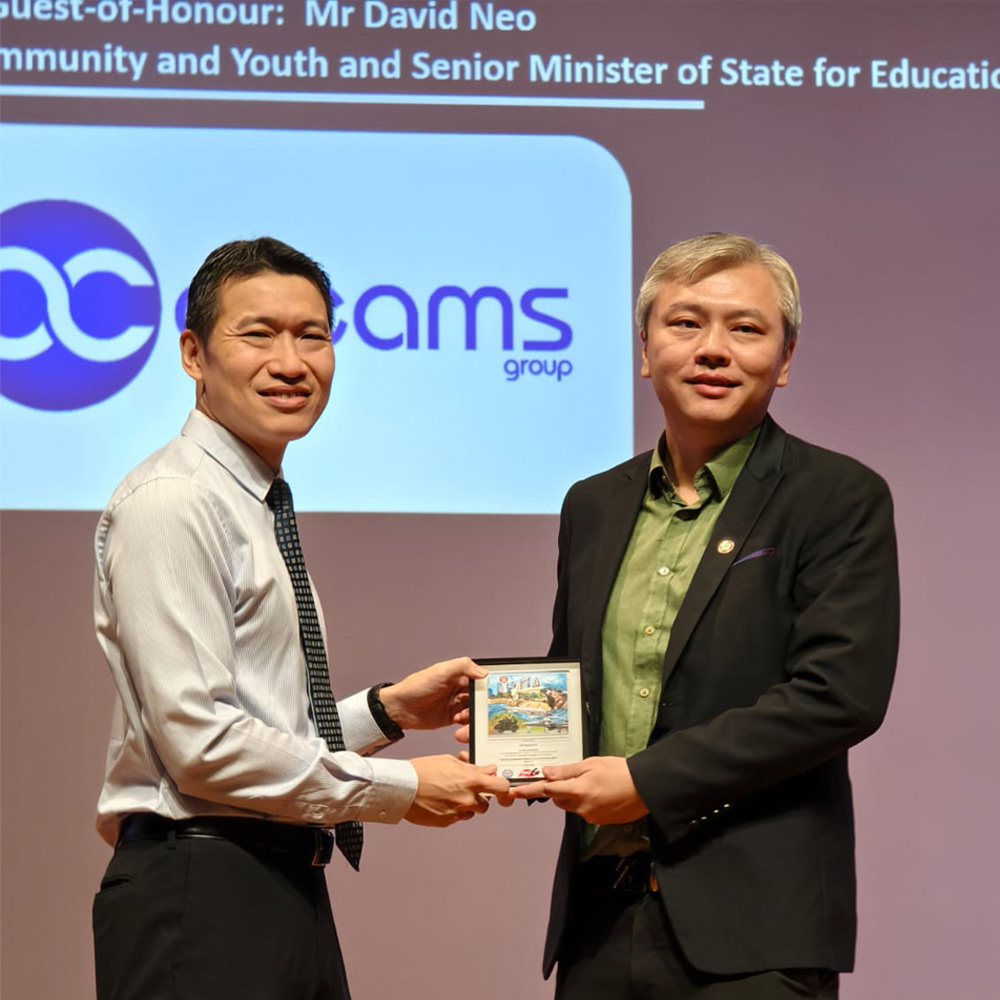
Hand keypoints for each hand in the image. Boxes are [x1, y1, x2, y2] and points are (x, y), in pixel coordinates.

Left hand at [378, 657, 485, 730]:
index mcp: (458, 675)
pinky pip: (465, 721)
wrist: (399, 709)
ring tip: (463, 716)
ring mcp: (455, 703)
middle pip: (480, 696)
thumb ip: (463, 666)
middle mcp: (459, 688)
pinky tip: (458, 722)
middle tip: (483, 709)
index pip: (480, 679)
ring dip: (473, 715)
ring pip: (474, 710)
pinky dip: (466, 723)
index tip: (496, 693)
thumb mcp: (440, 671)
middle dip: (483, 704)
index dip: (488, 685)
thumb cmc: (416, 686)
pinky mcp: (451, 718)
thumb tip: (483, 672)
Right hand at [404, 755, 510, 826]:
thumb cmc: (423, 770)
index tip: (500, 788)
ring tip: (450, 794)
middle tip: (467, 789)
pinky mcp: (446, 822)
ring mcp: (457, 812)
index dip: (503, 788)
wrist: (401, 787)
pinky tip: (440, 801)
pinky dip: (453, 811)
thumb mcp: (449, 761)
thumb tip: (490, 769)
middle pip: (486, 805)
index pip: (501, 787)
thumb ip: (472, 767)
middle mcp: (467, 798)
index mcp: (470, 780)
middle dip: (480, 798)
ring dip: (467, 806)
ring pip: (472, 813)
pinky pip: (457, 818)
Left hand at [509, 757, 648, 824]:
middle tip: (575, 776)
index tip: (513, 792)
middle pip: (559, 799)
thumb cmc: (619, 771)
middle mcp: (582, 807)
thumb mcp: (591, 764)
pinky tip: (602, 792)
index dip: (528, 791)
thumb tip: (546, 772)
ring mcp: (591, 816)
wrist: (645, 788)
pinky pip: (585, 811)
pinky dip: (587, 802)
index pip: (547, 790)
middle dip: (560, 789)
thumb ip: (567, 771)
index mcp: (578, 790)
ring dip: (574, 795)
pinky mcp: (600, 821)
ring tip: (594, 782)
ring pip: (572, 805)